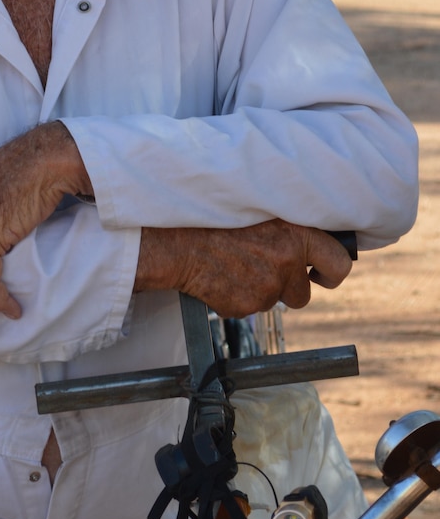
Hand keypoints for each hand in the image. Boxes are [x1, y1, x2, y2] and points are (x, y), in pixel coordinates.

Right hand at [135, 219, 352, 317]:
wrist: (178, 241)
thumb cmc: (217, 219)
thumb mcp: (261, 210)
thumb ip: (291, 226)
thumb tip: (311, 243)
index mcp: (297, 235)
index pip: (339, 262)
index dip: (332, 271)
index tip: (323, 274)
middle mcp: (287, 262)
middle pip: (303, 292)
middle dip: (291, 288)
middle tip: (271, 274)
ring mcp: (267, 287)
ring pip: (272, 300)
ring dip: (259, 289)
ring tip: (235, 266)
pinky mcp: (246, 305)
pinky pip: (248, 307)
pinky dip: (237, 297)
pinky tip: (222, 277)